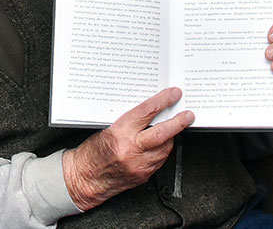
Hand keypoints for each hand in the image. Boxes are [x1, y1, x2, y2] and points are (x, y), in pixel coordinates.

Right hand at [62, 88, 193, 210]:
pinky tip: (160, 145)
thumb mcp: (108, 128)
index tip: (173, 95)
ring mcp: (139, 165)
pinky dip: (162, 151)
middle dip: (178, 122)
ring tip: (172, 128)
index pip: (147, 112)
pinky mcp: (143, 176)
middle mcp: (132, 149)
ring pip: (165, 148)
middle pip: (163, 133)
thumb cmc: (92, 152)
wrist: (85, 178)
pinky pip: (159, 161)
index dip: (163, 100)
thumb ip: (130, 121)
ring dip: (171, 137)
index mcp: (120, 132)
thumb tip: (149, 111)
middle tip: (188, 115)